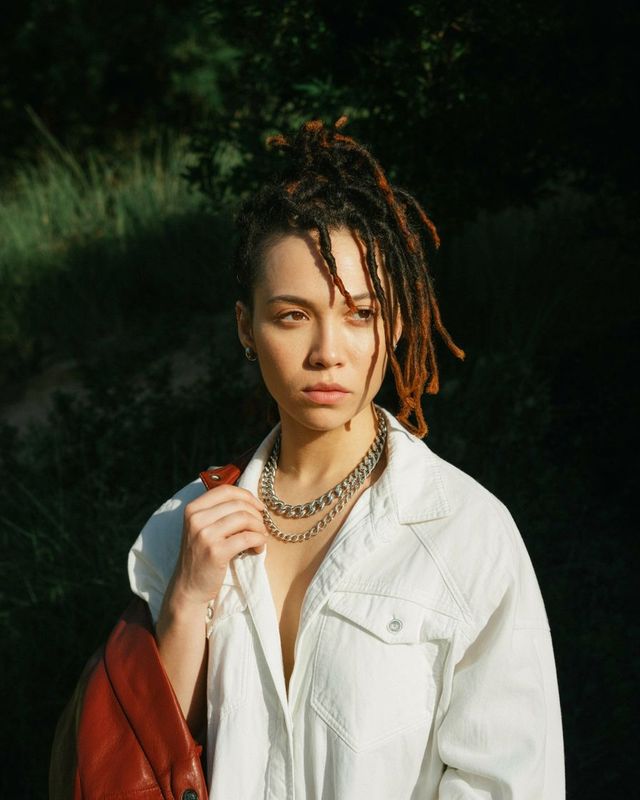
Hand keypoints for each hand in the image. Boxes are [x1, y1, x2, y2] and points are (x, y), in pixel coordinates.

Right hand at [169, 484, 267, 608]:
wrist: (188, 587)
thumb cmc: (201, 555)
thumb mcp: (202, 528)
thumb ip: (218, 512)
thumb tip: (250, 499)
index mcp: (193, 509)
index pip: (226, 490)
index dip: (247, 495)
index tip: (258, 507)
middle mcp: (196, 519)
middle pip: (238, 504)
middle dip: (256, 514)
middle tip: (261, 527)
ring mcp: (204, 535)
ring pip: (245, 519)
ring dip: (259, 528)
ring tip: (260, 537)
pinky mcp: (215, 552)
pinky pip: (247, 538)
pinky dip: (259, 541)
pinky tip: (258, 548)